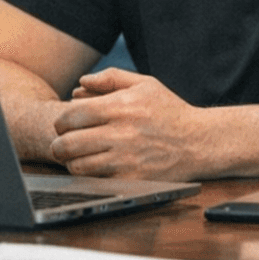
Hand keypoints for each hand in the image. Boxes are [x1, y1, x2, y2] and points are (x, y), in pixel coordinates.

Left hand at [51, 68, 208, 179]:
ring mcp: (126, 159)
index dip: (61, 121)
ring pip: (77, 166)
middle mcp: (122, 133)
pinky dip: (91, 175)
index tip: (65, 125)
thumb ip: (111, 78)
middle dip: (60, 144)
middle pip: (67, 143)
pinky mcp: (130, 179)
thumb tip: (81, 83)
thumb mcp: (145, 84)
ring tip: (81, 156)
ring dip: (73, 162)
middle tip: (64, 144)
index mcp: (122, 106)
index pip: (71, 115)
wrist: (198, 142)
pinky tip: (98, 167)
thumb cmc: (169, 111)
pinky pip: (95, 181)